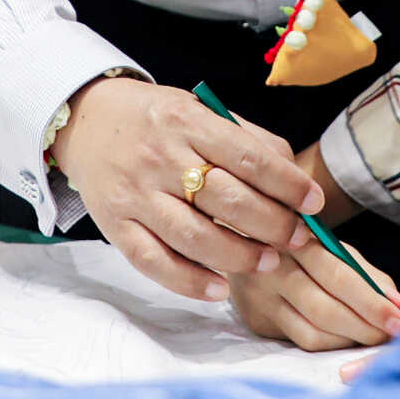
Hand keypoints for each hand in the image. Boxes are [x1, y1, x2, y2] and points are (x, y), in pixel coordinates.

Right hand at [48, 76, 326, 301]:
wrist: (86, 120)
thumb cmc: (155, 119)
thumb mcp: (197, 110)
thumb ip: (244, 138)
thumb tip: (292, 175)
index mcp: (186, 122)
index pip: (247, 158)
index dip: (287, 184)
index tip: (313, 203)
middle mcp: (159, 157)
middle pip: (226, 201)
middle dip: (271, 225)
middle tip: (297, 238)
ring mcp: (135, 194)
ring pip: (194, 237)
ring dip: (239, 256)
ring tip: (269, 263)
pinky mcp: (116, 225)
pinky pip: (154, 262)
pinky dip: (190, 281)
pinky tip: (220, 288)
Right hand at [230, 235, 399, 350]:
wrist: (243, 243)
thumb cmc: (301, 246)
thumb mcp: (332, 248)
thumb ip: (368, 276)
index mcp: (294, 238)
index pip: (338, 276)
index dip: (372, 301)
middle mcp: (271, 268)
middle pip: (325, 309)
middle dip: (367, 326)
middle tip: (393, 333)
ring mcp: (260, 298)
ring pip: (313, 333)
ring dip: (351, 340)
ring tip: (375, 336)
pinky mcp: (256, 321)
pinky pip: (302, 342)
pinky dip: (332, 344)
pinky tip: (347, 338)